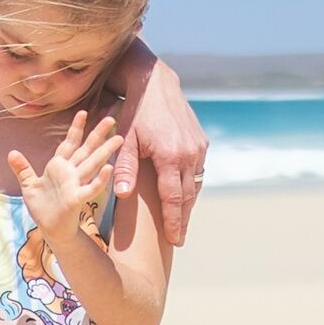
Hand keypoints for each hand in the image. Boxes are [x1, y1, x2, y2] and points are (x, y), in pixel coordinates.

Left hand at [12, 110, 124, 235]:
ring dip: (105, 152)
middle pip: (86, 150)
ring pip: (92, 165)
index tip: (83, 112)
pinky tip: (108, 168)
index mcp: (59, 167)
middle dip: (97, 134)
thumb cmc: (42, 207)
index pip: (69, 143)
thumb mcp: (28, 185)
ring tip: (118, 139)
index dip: (75, 129)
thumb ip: (22, 168)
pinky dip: (100, 179)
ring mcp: (75, 185)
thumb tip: (11, 153)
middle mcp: (70, 173)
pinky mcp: (77, 199)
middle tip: (111, 118)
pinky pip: (90, 188)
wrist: (49, 228)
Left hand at [111, 58, 206, 245]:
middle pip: (188, 196)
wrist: (157, 84)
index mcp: (170, 156)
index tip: (174, 240)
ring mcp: (198, 148)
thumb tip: (122, 195)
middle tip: (178, 239)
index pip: (173, 198)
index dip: (173, 221)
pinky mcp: (201, 142)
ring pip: (195, 184)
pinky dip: (191, 187)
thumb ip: (124, 168)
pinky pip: (197, 171)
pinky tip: (183, 198)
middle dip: (183, 219)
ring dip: (188, 205)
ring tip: (180, 223)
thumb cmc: (135, 112)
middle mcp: (189, 153)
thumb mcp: (125, 140)